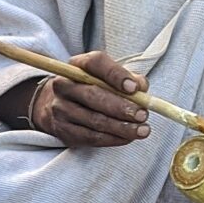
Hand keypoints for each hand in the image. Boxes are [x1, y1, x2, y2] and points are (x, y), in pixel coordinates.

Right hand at [26, 51, 150, 148]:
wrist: (60, 106)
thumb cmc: (94, 88)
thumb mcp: (110, 78)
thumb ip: (129, 79)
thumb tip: (141, 89)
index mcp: (78, 65)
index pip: (95, 63)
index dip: (116, 75)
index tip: (134, 88)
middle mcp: (64, 85)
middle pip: (93, 95)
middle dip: (121, 107)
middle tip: (142, 115)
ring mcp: (60, 108)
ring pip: (94, 120)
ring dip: (121, 127)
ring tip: (142, 130)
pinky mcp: (62, 130)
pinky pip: (90, 137)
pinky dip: (112, 139)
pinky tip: (127, 138)